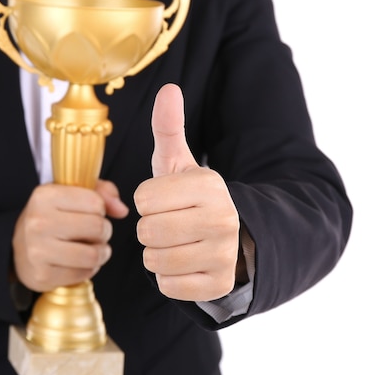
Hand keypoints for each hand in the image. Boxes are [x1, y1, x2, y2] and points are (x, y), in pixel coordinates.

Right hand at [13, 180, 128, 291]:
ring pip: (93, 254)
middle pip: (97, 227)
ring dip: (100, 252)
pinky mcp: (43, 274)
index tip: (89, 213)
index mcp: (45, 196)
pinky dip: (88, 269)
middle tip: (94, 233)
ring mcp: (38, 250)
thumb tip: (122, 210)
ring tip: (92, 248)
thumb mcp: (70, 195)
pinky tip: (78, 263)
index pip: (95, 202)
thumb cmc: (51, 218)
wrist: (18, 250)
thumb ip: (101, 192)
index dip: (100, 209)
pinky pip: (85, 273)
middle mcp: (38, 221)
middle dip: (103, 232)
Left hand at [134, 84, 239, 301]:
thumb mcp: (180, 163)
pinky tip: (185, 264)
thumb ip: (169, 128)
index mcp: (208, 186)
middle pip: (146, 231)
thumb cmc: (192, 198)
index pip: (142, 198)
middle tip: (170, 224)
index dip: (146, 201)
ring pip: (154, 261)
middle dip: (149, 229)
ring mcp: (223, 255)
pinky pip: (167, 285)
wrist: (233, 237)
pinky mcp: (218, 285)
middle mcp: (222, 219)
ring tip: (177, 243)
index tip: (165, 200)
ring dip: (157, 254)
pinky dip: (168, 277)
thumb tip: (168, 88)